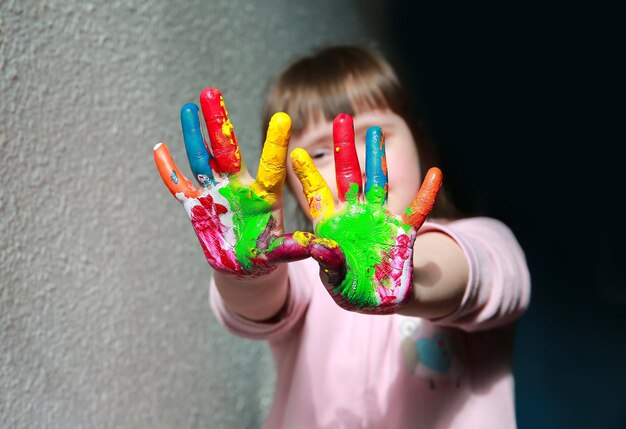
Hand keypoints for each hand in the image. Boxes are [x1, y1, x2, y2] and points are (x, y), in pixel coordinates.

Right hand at [154, 88, 311, 276]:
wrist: (244, 265)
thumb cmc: (265, 256)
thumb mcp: (279, 253)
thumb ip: (292, 248)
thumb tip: (316, 248)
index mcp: (264, 196)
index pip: (271, 165)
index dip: (276, 143)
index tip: (283, 118)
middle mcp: (239, 187)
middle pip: (228, 150)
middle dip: (218, 123)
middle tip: (210, 92)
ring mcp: (216, 193)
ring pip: (202, 159)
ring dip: (193, 136)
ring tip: (188, 108)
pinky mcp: (197, 206)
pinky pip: (179, 186)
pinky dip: (169, 170)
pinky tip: (159, 148)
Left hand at [290, 113, 441, 313]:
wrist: (381, 300)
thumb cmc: (351, 290)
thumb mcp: (334, 280)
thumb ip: (325, 261)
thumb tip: (312, 245)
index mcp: (333, 226)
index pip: (318, 194)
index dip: (308, 174)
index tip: (296, 151)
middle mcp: (355, 215)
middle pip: (349, 175)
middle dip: (345, 147)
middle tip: (341, 118)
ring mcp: (380, 220)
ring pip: (379, 182)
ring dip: (379, 158)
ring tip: (376, 130)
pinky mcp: (404, 232)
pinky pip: (418, 211)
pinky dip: (427, 194)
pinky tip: (436, 173)